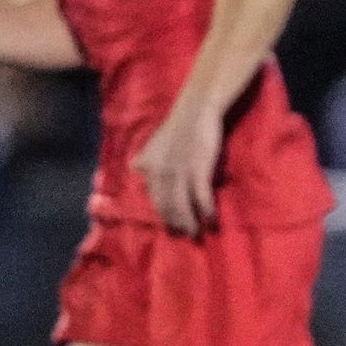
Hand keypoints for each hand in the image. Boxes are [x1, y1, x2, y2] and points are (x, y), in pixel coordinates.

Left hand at [133, 98, 223, 235]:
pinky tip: (211, 219)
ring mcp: (180, 173)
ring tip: (197, 232)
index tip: (172, 227)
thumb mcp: (156, 143)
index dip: (164, 215)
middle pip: (168, 206)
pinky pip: (201, 197)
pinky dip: (205, 210)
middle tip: (185, 236)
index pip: (156, 198)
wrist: (196, 109)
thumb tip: (135, 167)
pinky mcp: (198, 170)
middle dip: (176, 223)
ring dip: (190, 222)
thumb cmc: (178, 126)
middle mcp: (161, 174)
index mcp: (151, 168)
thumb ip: (146, 158)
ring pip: (182, 205)